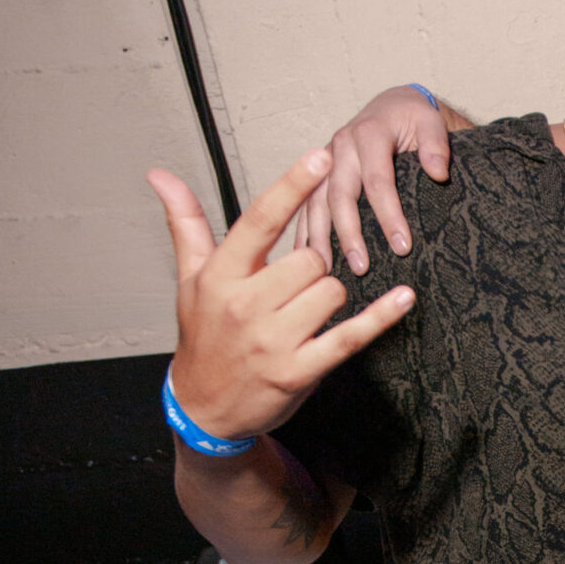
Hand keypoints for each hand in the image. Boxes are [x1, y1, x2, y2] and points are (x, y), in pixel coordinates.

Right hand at [151, 150, 414, 442]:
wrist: (204, 407)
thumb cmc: (203, 334)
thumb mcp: (190, 279)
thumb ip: (186, 223)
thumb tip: (160, 175)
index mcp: (221, 275)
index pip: (259, 220)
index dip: (292, 186)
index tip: (321, 156)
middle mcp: (245, 305)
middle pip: (311, 259)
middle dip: (314, 267)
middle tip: (295, 286)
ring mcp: (272, 341)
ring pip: (332, 292)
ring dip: (330, 297)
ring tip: (304, 313)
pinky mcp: (298, 371)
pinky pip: (349, 336)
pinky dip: (380, 317)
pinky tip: (403, 297)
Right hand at [299, 85, 452, 271]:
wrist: (391, 106)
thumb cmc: (414, 118)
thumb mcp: (431, 122)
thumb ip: (436, 145)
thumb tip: (438, 172)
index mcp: (368, 134)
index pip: (377, 180)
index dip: (389, 215)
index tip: (403, 247)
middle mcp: (340, 146)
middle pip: (340, 195)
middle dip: (349, 234)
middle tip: (363, 268)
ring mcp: (326, 161)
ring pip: (315, 202)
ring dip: (319, 237)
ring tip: (326, 271)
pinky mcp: (318, 173)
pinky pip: (306, 204)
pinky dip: (303, 230)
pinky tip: (304, 256)